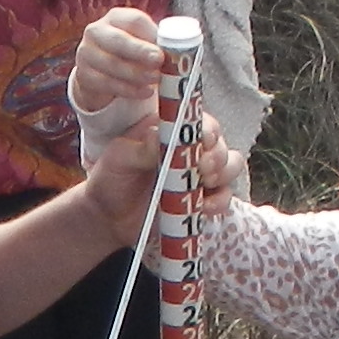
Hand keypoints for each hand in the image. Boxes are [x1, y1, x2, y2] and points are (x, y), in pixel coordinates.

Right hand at [65, 6, 173, 121]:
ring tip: (155, 80)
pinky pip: (106, 84)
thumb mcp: (142, 42)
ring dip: (136, 74)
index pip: (133, 20)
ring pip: (111, 64)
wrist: (101, 71)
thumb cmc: (130, 53)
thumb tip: (181, 51)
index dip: (149, 34)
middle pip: (118, 40)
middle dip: (139, 52)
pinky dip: (128, 90)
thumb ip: (157, 43)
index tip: (162, 49)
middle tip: (158, 62)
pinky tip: (144, 92)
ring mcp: (86, 53)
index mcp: (116, 18)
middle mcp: (96, 31)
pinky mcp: (84, 75)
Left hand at [82, 98, 233, 237]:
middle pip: (219, 142)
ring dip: (224, 172)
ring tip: (205, 181)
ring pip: (230, 165)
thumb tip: (157, 135)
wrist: (108, 218)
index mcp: (169, 130)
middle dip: (216, 154)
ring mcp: (198, 174)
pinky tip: (205, 206)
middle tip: (202, 167)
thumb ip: (138, 148)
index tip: (203, 139)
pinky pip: (224, 196)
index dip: (206, 127)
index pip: (198, 120)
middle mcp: (189, 148)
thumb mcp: (117, 159)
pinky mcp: (202, 199)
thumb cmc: (110, 179)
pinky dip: (220, 200)